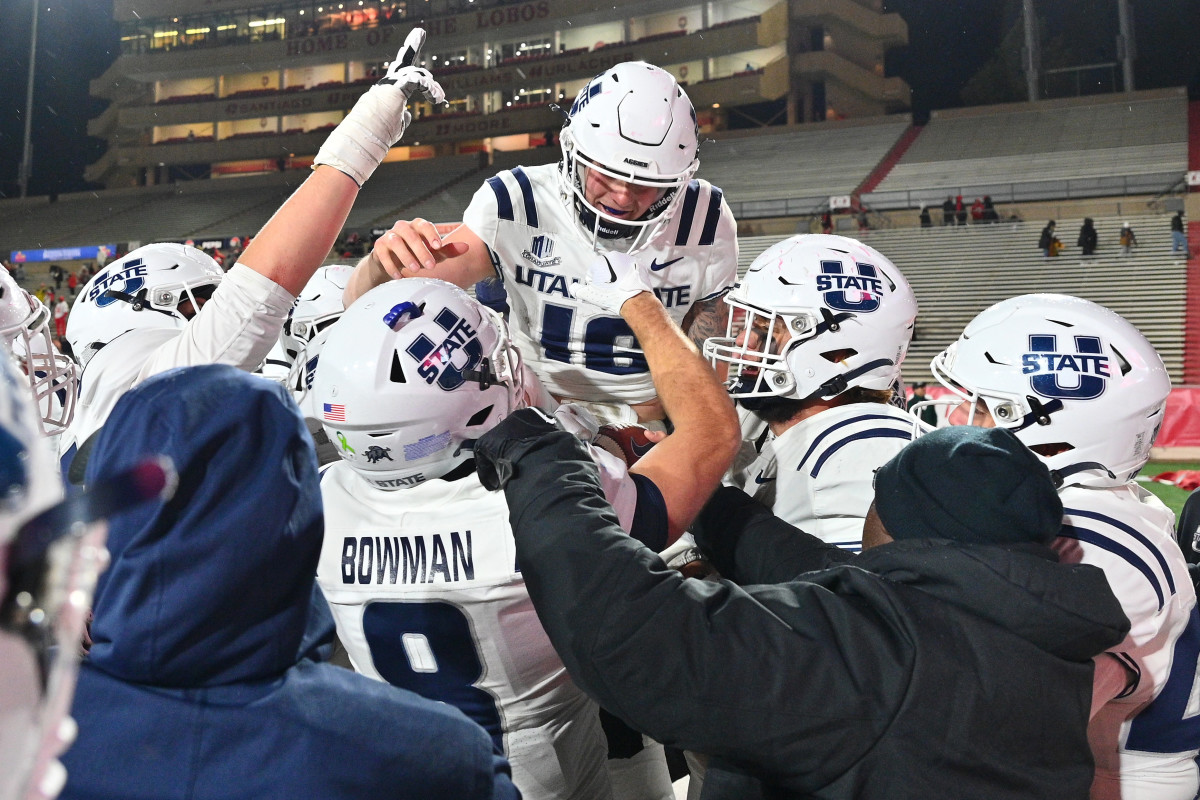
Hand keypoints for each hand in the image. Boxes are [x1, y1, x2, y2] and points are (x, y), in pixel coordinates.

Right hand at [313, 27, 445, 185]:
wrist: (364, 139)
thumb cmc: (377, 137)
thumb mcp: (394, 126)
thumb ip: (402, 118)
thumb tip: (409, 114)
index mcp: (387, 92)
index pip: (399, 74)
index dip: (406, 64)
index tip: (411, 57)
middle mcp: (387, 85)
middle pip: (402, 61)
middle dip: (411, 45)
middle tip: (419, 31)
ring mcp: (389, 85)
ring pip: (414, 72)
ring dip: (429, 84)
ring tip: (438, 97)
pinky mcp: (395, 89)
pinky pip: (416, 80)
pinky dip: (428, 87)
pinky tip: (435, 97)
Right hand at [370, 218, 469, 279]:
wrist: (390, 261)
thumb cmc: (414, 254)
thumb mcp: (431, 253)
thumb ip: (446, 251)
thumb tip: (466, 247)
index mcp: (417, 227)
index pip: (424, 225)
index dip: (431, 234)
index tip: (438, 247)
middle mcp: (402, 228)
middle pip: (410, 234)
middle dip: (421, 250)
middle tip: (430, 266)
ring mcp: (389, 236)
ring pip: (395, 241)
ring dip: (406, 256)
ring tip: (414, 269)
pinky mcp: (378, 247)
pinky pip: (383, 254)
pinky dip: (391, 265)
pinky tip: (398, 276)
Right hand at [568, 252, 653, 314]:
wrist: (634, 299)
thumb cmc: (612, 296)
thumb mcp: (590, 295)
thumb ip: (578, 290)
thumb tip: (573, 288)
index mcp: (600, 261)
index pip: (593, 271)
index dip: (595, 282)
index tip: (601, 289)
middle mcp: (614, 256)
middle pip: (606, 268)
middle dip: (607, 277)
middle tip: (610, 289)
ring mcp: (628, 259)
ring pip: (619, 267)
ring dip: (618, 275)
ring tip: (620, 287)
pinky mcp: (638, 264)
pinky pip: (631, 269)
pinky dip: (629, 275)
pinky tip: (628, 284)